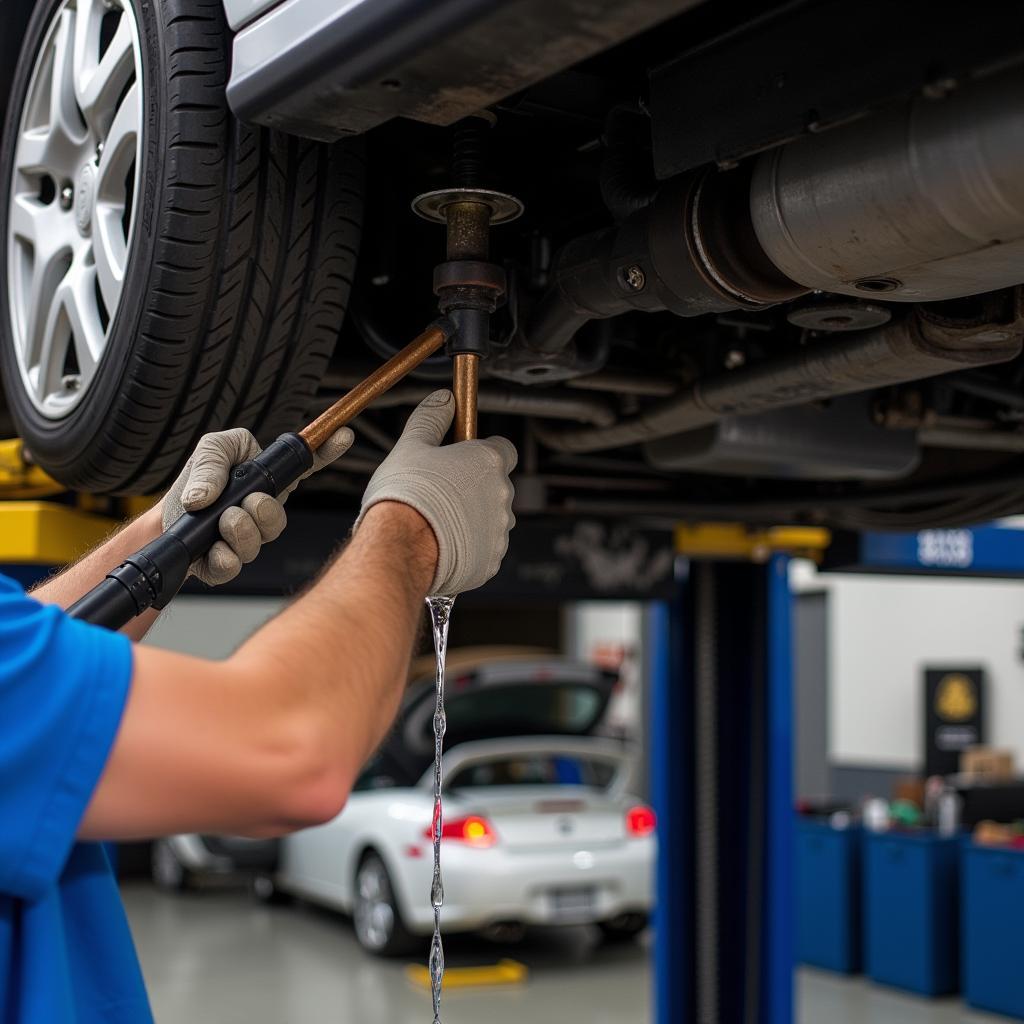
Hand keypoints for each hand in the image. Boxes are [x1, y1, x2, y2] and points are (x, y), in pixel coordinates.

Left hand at [163, 426, 354, 584]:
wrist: (164, 521)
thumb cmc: (192, 483)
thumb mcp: (207, 452)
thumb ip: (214, 462)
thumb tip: (208, 496)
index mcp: (265, 481)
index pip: (304, 468)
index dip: (326, 452)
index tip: (343, 435)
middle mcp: (262, 513)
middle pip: (279, 519)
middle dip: (264, 511)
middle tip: (243, 503)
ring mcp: (247, 540)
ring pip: (259, 542)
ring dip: (239, 529)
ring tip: (220, 520)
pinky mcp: (226, 565)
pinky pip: (233, 566)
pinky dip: (223, 557)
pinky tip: (212, 548)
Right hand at [355, 390, 516, 595]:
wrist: (400, 547)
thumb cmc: (405, 495)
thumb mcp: (411, 445)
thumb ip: (431, 418)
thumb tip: (443, 399)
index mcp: (488, 461)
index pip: (502, 449)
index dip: (482, 453)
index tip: (462, 458)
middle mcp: (502, 495)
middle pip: (494, 487)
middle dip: (473, 489)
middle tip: (440, 494)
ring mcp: (499, 531)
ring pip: (490, 520)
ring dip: (471, 519)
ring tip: (436, 523)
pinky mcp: (491, 562)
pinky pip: (483, 550)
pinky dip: (468, 548)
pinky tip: (441, 545)